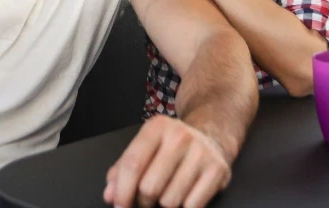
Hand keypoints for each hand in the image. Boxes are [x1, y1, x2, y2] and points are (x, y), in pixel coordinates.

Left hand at [103, 115, 232, 207]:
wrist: (211, 136)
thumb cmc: (171, 147)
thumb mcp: (145, 147)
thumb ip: (123, 170)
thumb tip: (110, 195)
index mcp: (157, 128)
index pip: (133, 164)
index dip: (122, 191)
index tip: (119, 206)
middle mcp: (180, 137)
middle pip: (150, 188)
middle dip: (144, 201)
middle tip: (147, 198)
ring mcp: (201, 153)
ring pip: (170, 201)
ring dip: (165, 204)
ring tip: (168, 191)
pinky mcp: (218, 170)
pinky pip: (192, 206)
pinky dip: (185, 207)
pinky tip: (186, 194)